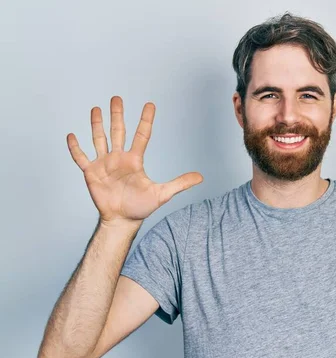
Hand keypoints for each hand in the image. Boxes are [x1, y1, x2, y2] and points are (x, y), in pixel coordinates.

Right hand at [67, 96, 202, 225]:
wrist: (122, 220)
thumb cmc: (141, 207)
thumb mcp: (162, 194)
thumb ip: (180, 183)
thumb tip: (201, 177)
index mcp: (135, 160)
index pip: (142, 135)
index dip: (146, 120)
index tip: (150, 104)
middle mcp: (119, 158)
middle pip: (118, 131)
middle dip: (117, 115)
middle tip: (117, 98)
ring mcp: (104, 164)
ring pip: (99, 139)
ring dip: (97, 124)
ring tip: (96, 108)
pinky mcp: (91, 173)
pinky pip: (81, 158)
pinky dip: (76, 148)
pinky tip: (72, 135)